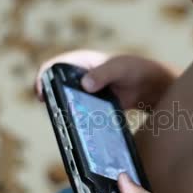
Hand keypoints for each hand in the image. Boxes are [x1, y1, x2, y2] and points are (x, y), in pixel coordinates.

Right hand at [36, 50, 177, 109]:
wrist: (152, 86)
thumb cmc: (136, 70)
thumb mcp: (121, 68)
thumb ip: (104, 73)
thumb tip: (85, 84)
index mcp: (82, 61)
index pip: (54, 66)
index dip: (43, 77)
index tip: (40, 92)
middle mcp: (80, 76)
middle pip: (55, 86)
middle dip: (49, 98)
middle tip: (51, 112)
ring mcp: (85, 92)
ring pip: (66, 102)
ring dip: (61, 111)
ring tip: (63, 123)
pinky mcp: (92, 106)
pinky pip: (78, 113)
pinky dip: (75, 120)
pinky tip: (77, 131)